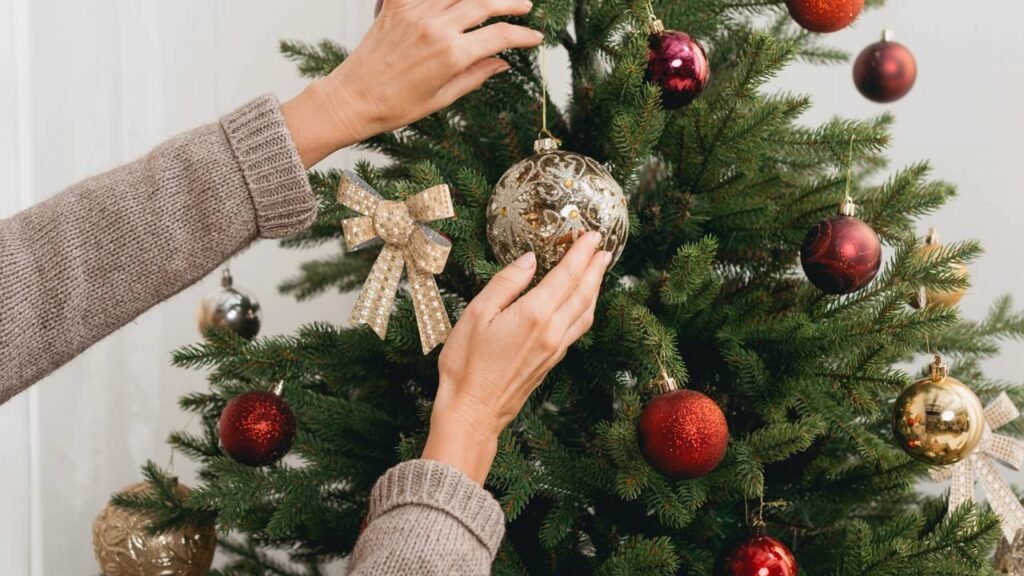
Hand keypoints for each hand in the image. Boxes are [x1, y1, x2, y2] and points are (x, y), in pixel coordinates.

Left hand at [282, 0, 542, 166]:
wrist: (352, 98)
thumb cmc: (394, 106)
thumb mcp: (442, 98)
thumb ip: (475, 75)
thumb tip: (501, 63)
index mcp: (451, 54)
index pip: (499, 36)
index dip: (522, 36)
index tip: (534, 38)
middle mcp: (436, 28)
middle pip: (483, 4)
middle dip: (509, 4)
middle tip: (524, 7)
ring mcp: (415, 13)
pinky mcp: (396, 7)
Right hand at [423, 232, 611, 483]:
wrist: (473, 411)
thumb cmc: (467, 364)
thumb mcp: (477, 314)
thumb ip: (506, 283)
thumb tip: (529, 260)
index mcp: (535, 315)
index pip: (567, 275)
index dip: (582, 253)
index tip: (593, 235)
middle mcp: (553, 331)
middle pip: (584, 292)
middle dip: (595, 268)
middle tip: (604, 248)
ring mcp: (555, 348)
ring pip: (586, 312)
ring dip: (595, 288)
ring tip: (598, 271)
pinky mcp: (552, 361)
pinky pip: (578, 328)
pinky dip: (585, 308)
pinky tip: (581, 304)